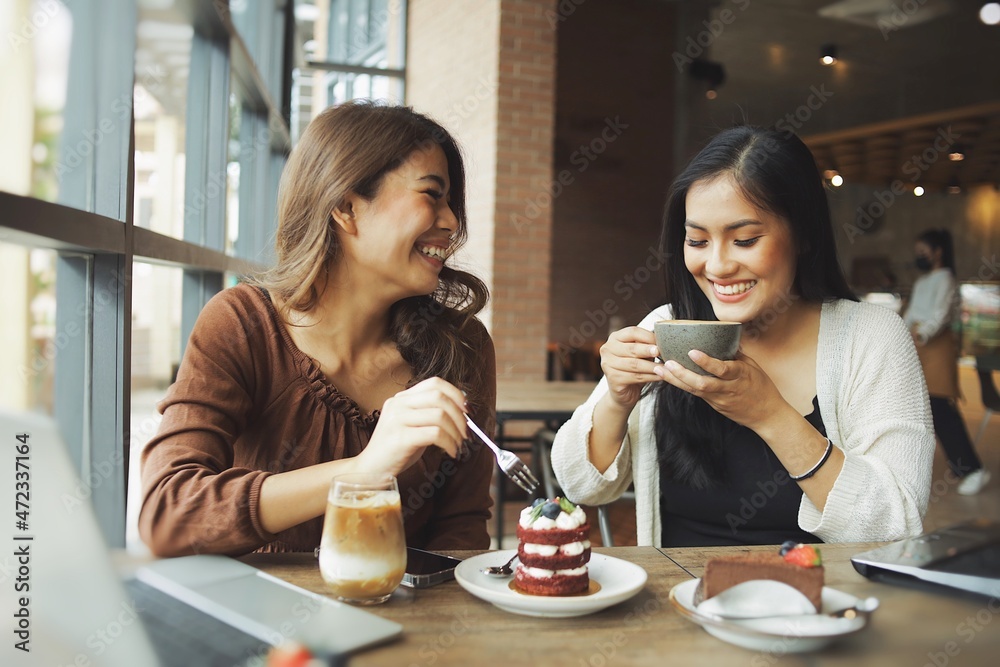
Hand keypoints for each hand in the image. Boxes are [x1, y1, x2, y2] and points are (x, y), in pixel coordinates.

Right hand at [355, 377, 467, 475]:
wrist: (372, 470)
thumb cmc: (396, 450)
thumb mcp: (413, 425)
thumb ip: (430, 413)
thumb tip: (462, 405)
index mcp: (401, 398)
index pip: (434, 383)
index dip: (455, 394)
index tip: (467, 410)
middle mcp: (398, 404)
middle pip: (439, 397)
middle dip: (459, 415)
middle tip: (466, 432)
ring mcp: (397, 419)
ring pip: (439, 415)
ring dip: (456, 432)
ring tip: (459, 445)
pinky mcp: (400, 437)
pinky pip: (435, 434)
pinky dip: (449, 443)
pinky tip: (451, 452)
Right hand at [599, 326, 661, 410]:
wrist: (625, 391)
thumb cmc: (634, 368)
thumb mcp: (641, 353)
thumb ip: (647, 346)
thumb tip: (663, 342)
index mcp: (615, 338)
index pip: (632, 332)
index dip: (648, 336)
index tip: (661, 342)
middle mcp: (608, 349)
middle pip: (632, 348)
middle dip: (648, 350)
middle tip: (660, 352)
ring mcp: (608, 364)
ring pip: (634, 364)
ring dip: (651, 366)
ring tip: (664, 367)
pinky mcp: (613, 379)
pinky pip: (635, 377)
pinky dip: (650, 377)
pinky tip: (660, 376)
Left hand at [654, 349, 786, 431]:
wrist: (766, 415)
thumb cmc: (761, 387)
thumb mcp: (752, 366)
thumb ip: (736, 354)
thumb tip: (723, 336)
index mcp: (740, 375)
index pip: (722, 369)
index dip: (706, 362)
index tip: (692, 352)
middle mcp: (727, 388)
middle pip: (702, 383)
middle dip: (682, 373)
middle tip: (666, 362)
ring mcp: (719, 399)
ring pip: (694, 390)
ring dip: (675, 380)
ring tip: (659, 369)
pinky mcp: (713, 405)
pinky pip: (695, 394)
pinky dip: (682, 385)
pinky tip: (668, 377)